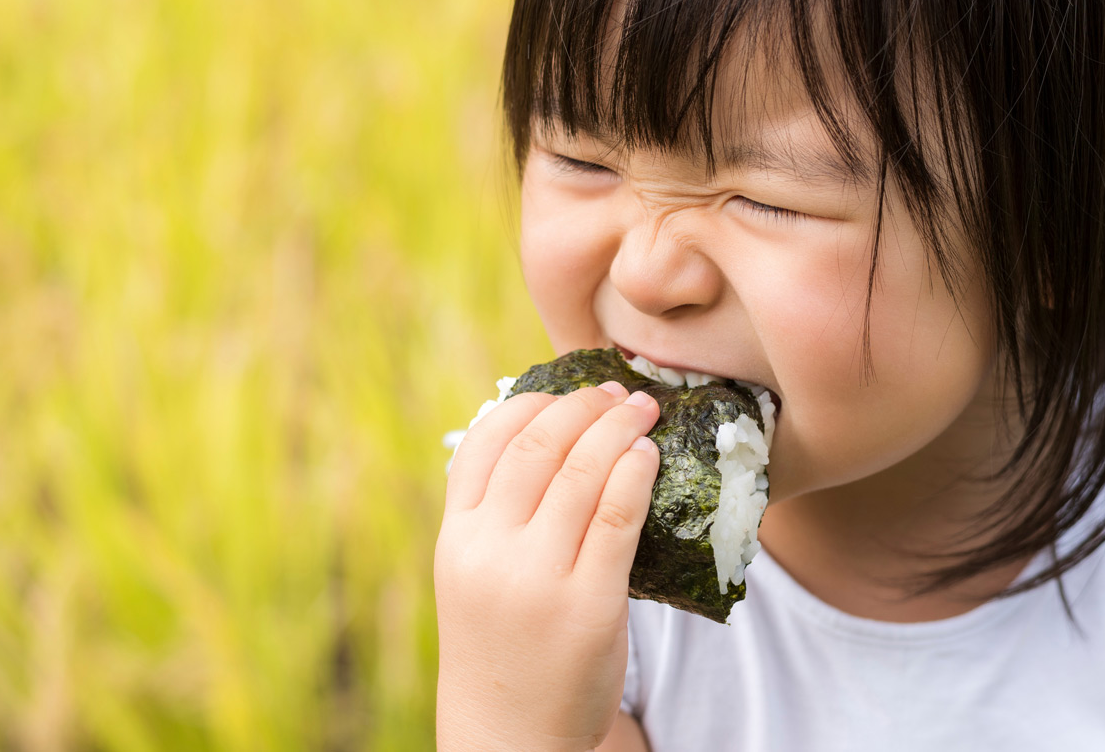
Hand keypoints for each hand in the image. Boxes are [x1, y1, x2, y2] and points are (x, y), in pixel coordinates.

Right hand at [435, 381, 661, 751]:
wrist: (510, 739)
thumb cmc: (503, 648)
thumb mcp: (475, 576)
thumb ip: (498, 516)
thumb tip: (554, 437)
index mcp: (455, 539)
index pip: (483, 442)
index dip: (529, 402)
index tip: (565, 388)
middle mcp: (488, 551)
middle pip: (537, 446)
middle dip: (582, 406)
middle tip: (617, 391)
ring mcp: (537, 578)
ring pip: (582, 472)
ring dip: (617, 428)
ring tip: (642, 412)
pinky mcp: (589, 603)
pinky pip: (617, 515)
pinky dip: (635, 473)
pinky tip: (649, 457)